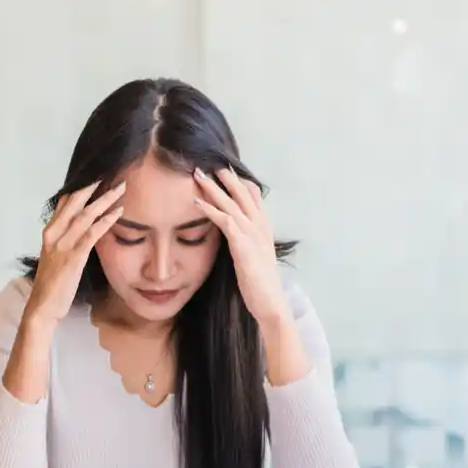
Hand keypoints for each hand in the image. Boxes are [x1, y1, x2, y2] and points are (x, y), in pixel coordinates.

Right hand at [24, 181, 125, 328]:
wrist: (42, 306)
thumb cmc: (51, 282)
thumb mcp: (55, 255)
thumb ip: (65, 238)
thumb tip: (81, 226)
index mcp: (49, 231)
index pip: (65, 201)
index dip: (80, 186)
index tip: (96, 174)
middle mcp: (54, 233)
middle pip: (74, 201)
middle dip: (93, 185)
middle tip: (111, 172)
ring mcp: (63, 244)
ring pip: (86, 214)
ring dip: (105, 199)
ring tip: (120, 188)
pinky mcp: (73, 257)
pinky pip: (92, 233)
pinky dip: (106, 221)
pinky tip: (118, 212)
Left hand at [192, 168, 289, 327]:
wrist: (270, 304)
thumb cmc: (258, 284)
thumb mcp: (252, 256)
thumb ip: (243, 241)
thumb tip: (231, 233)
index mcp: (263, 228)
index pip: (252, 196)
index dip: (238, 181)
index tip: (223, 168)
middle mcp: (260, 227)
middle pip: (242, 194)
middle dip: (226, 177)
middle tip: (209, 162)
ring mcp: (253, 236)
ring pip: (232, 204)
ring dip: (214, 188)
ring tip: (198, 175)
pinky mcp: (244, 247)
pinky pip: (225, 221)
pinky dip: (210, 209)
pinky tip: (197, 201)